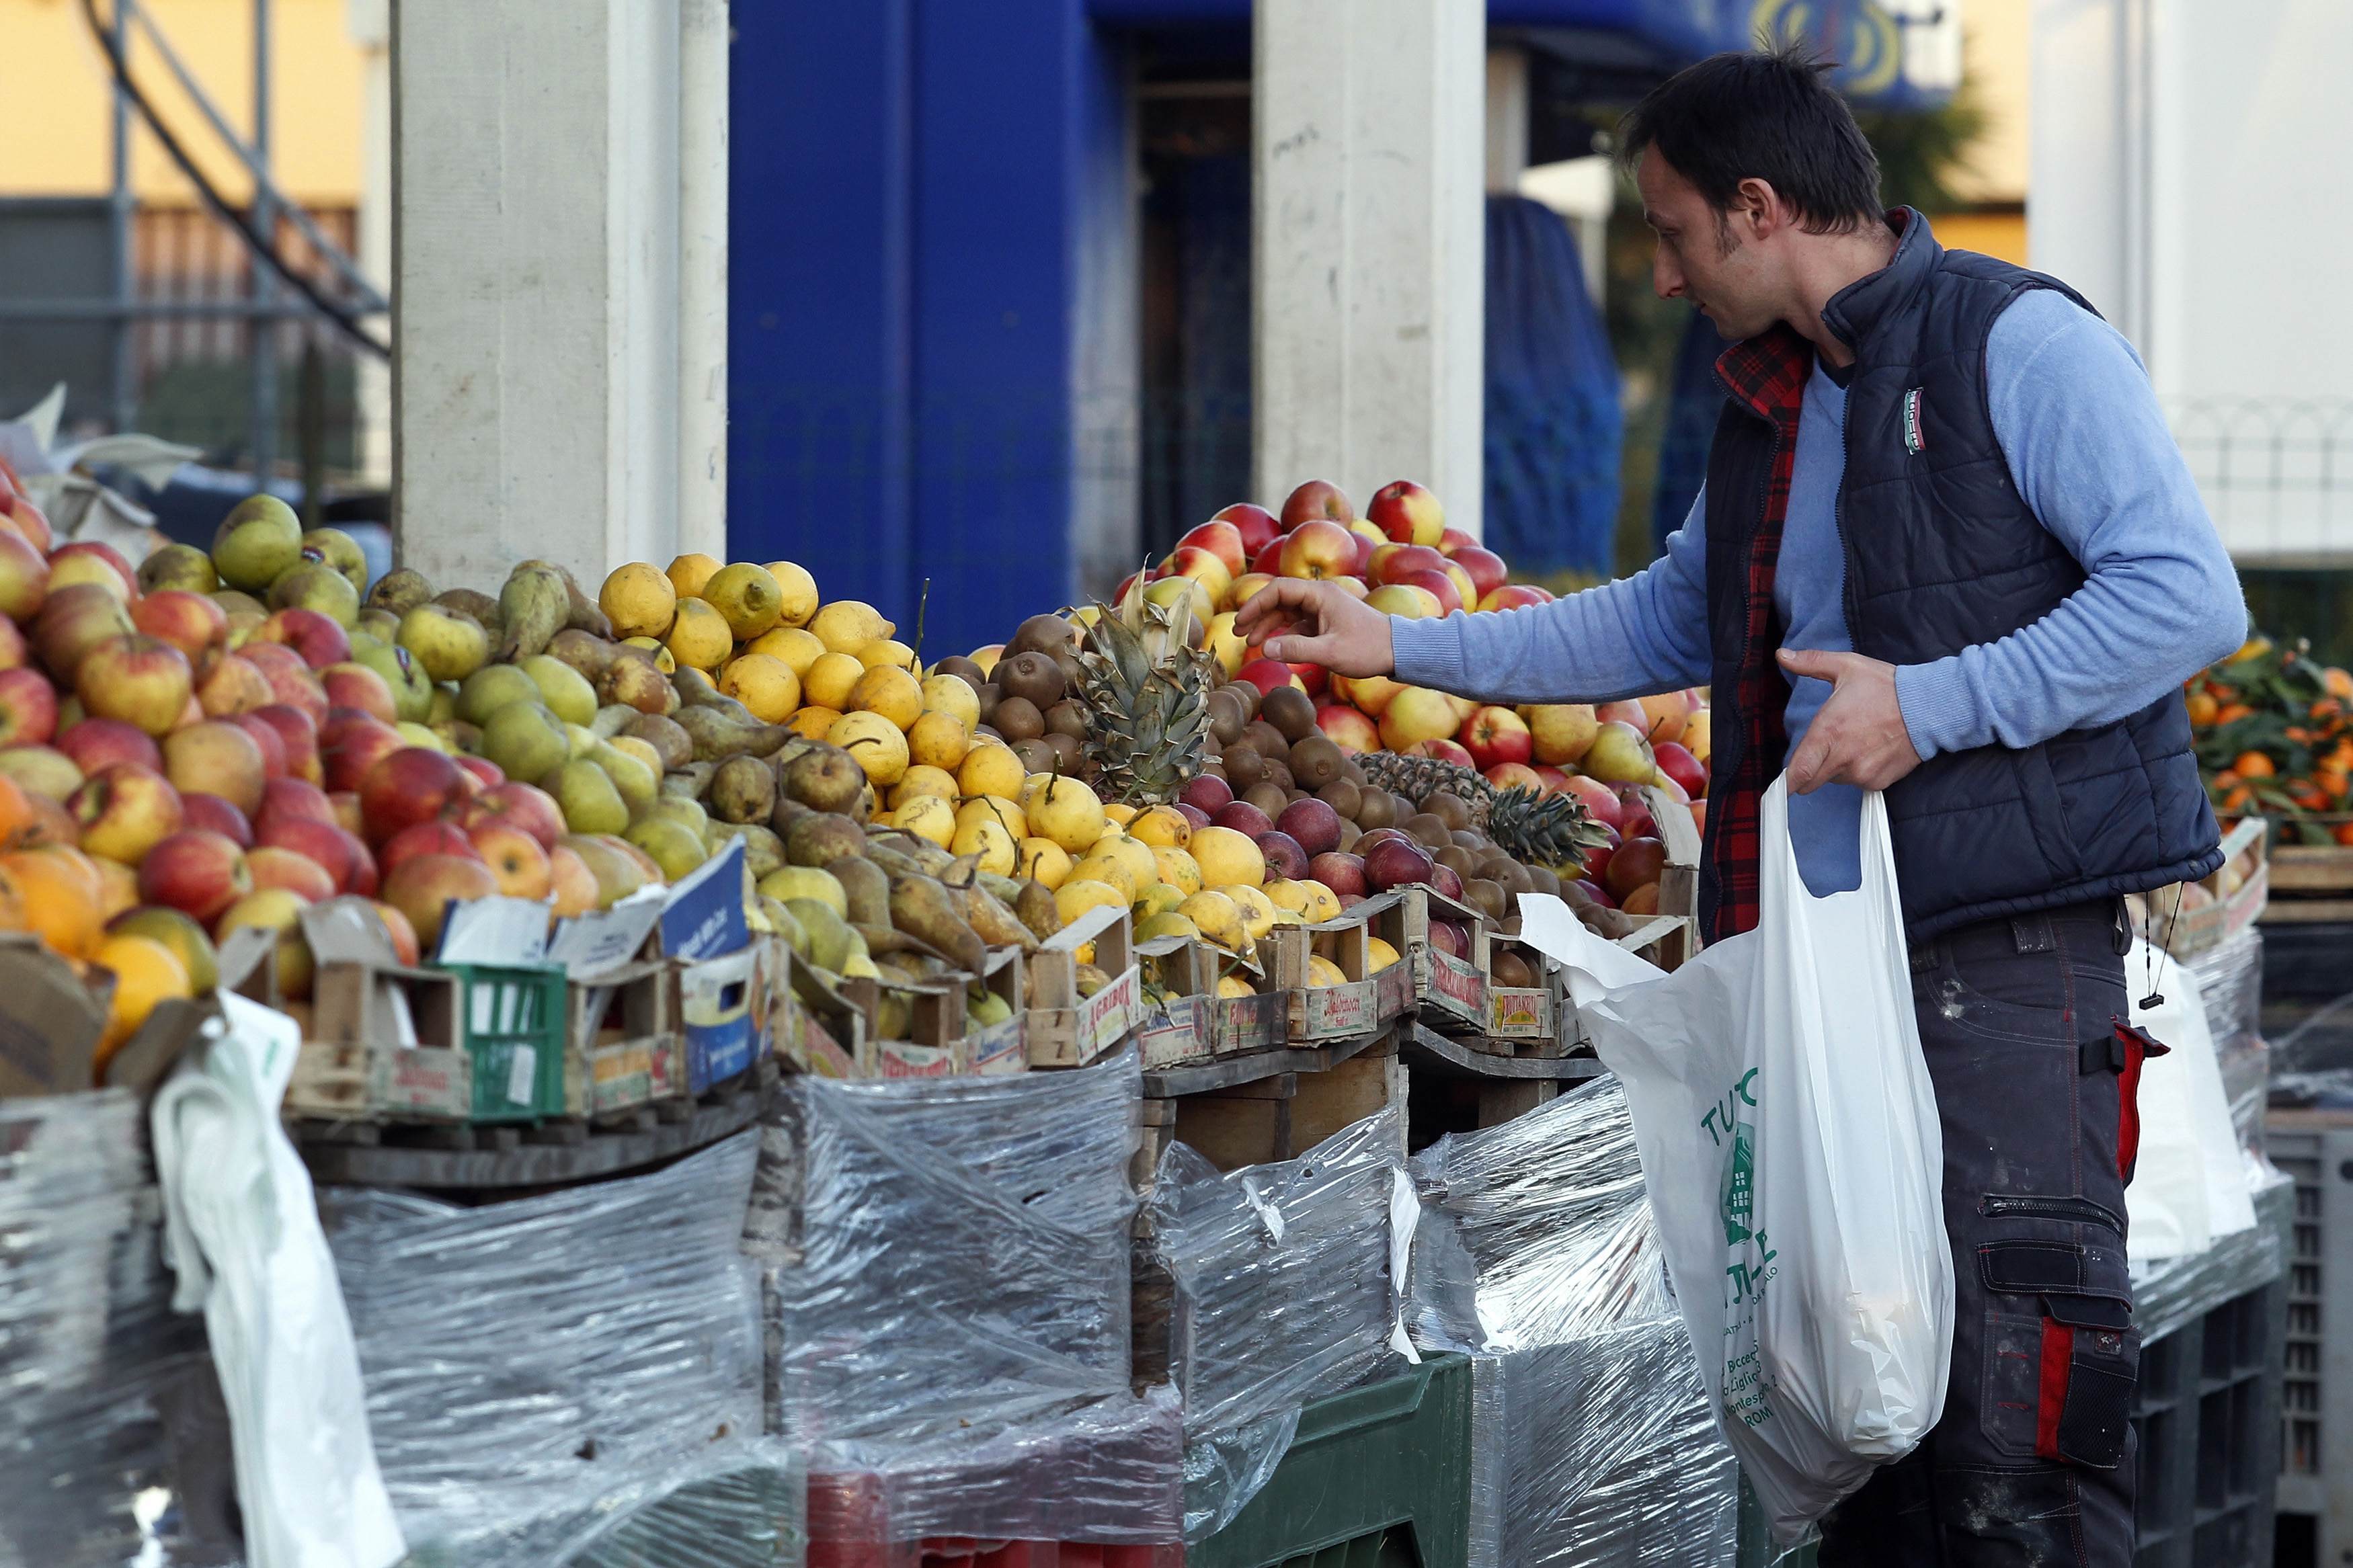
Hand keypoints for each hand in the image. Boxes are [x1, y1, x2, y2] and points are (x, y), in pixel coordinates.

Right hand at [1231, 577, 1396, 677]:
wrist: (1398, 651)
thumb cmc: (1368, 649)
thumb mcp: (1331, 652)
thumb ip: (1297, 650)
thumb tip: (1265, 649)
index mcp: (1320, 594)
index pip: (1279, 590)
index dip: (1255, 604)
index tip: (1240, 622)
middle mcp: (1320, 596)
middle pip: (1280, 599)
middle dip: (1257, 615)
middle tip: (1237, 632)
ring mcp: (1323, 608)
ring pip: (1287, 612)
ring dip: (1269, 625)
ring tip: (1251, 643)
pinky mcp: (1327, 621)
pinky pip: (1298, 623)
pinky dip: (1284, 633)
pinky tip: (1275, 648)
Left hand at [1777, 649, 1921, 792]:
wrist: (1928, 708)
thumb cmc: (1887, 687)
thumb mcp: (1847, 667)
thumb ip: (1811, 663)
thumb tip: (1782, 655)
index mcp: (1828, 732)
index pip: (1798, 772)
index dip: (1787, 781)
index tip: (1782, 782)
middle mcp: (1843, 758)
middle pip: (1810, 782)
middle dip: (1808, 770)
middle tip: (1821, 749)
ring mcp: (1862, 773)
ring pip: (1834, 779)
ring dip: (1835, 767)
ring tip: (1854, 741)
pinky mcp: (1877, 782)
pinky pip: (1856, 782)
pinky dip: (1857, 771)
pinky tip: (1869, 750)